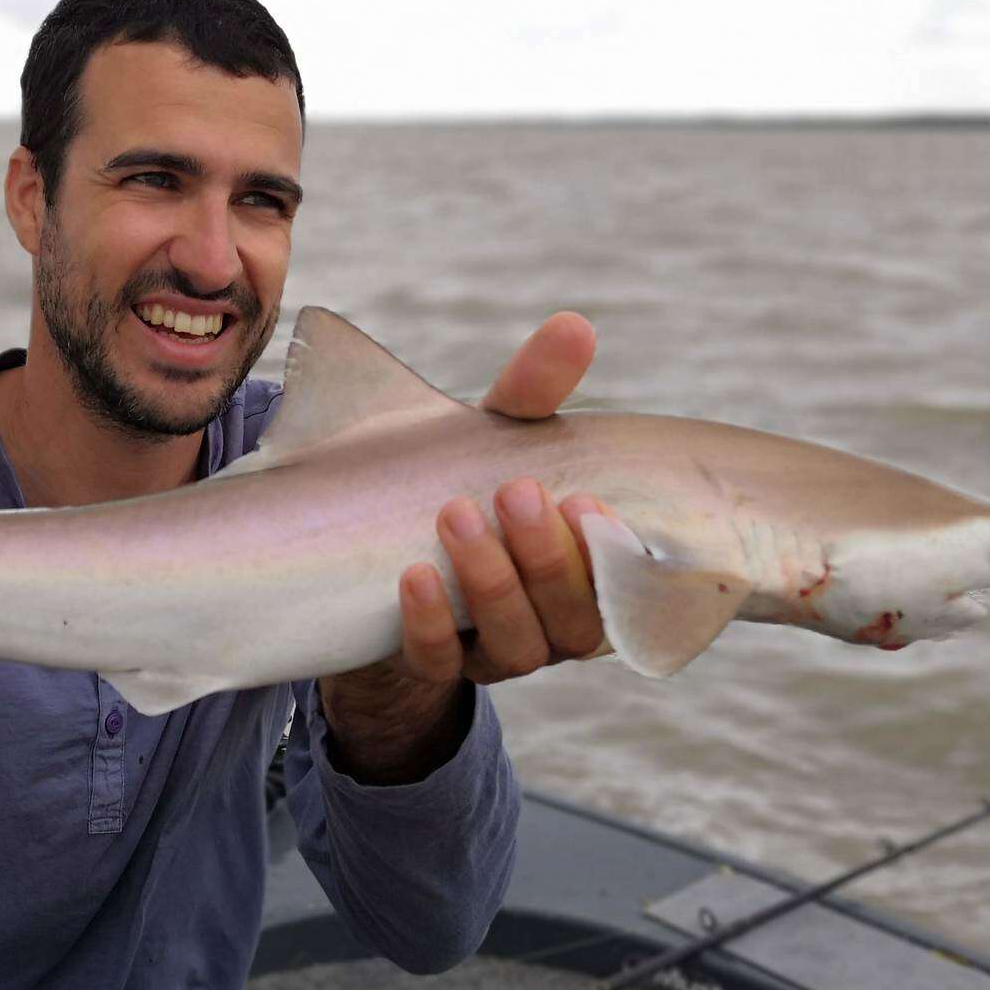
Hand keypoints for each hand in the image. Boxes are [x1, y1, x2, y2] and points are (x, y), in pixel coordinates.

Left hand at [321, 314, 608, 782]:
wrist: (368, 550)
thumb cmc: (460, 482)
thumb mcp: (493, 438)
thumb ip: (531, 392)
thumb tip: (574, 326)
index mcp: (587, 572)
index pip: (621, 581)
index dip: (607, 550)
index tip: (584, 498)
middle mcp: (552, 622)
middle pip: (572, 617)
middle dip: (546, 556)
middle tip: (515, 490)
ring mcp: (495, 650)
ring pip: (516, 642)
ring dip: (492, 582)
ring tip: (457, 515)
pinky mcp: (433, 663)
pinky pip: (439, 663)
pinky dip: (429, 623)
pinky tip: (413, 576)